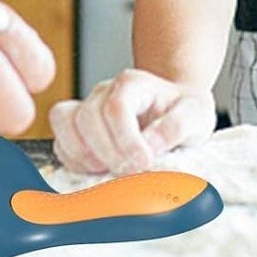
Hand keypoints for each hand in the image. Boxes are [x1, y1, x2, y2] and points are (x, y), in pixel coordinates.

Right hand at [49, 67, 215, 175]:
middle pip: (88, 117)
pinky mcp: (77, 130)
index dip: (126, 139)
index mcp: (133, 83)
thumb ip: (176, 126)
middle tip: (131, 172)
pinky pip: (61, 142)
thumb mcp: (195, 114)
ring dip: (85, 155)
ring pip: (65, 124)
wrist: (174, 110)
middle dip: (108, 152)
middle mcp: (104, 92)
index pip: (117, 107)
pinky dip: (75, 161)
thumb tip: (150, 145)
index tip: (144, 163)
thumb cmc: (182, 111)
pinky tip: (98, 171)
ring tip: (110, 171)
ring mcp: (87, 108)